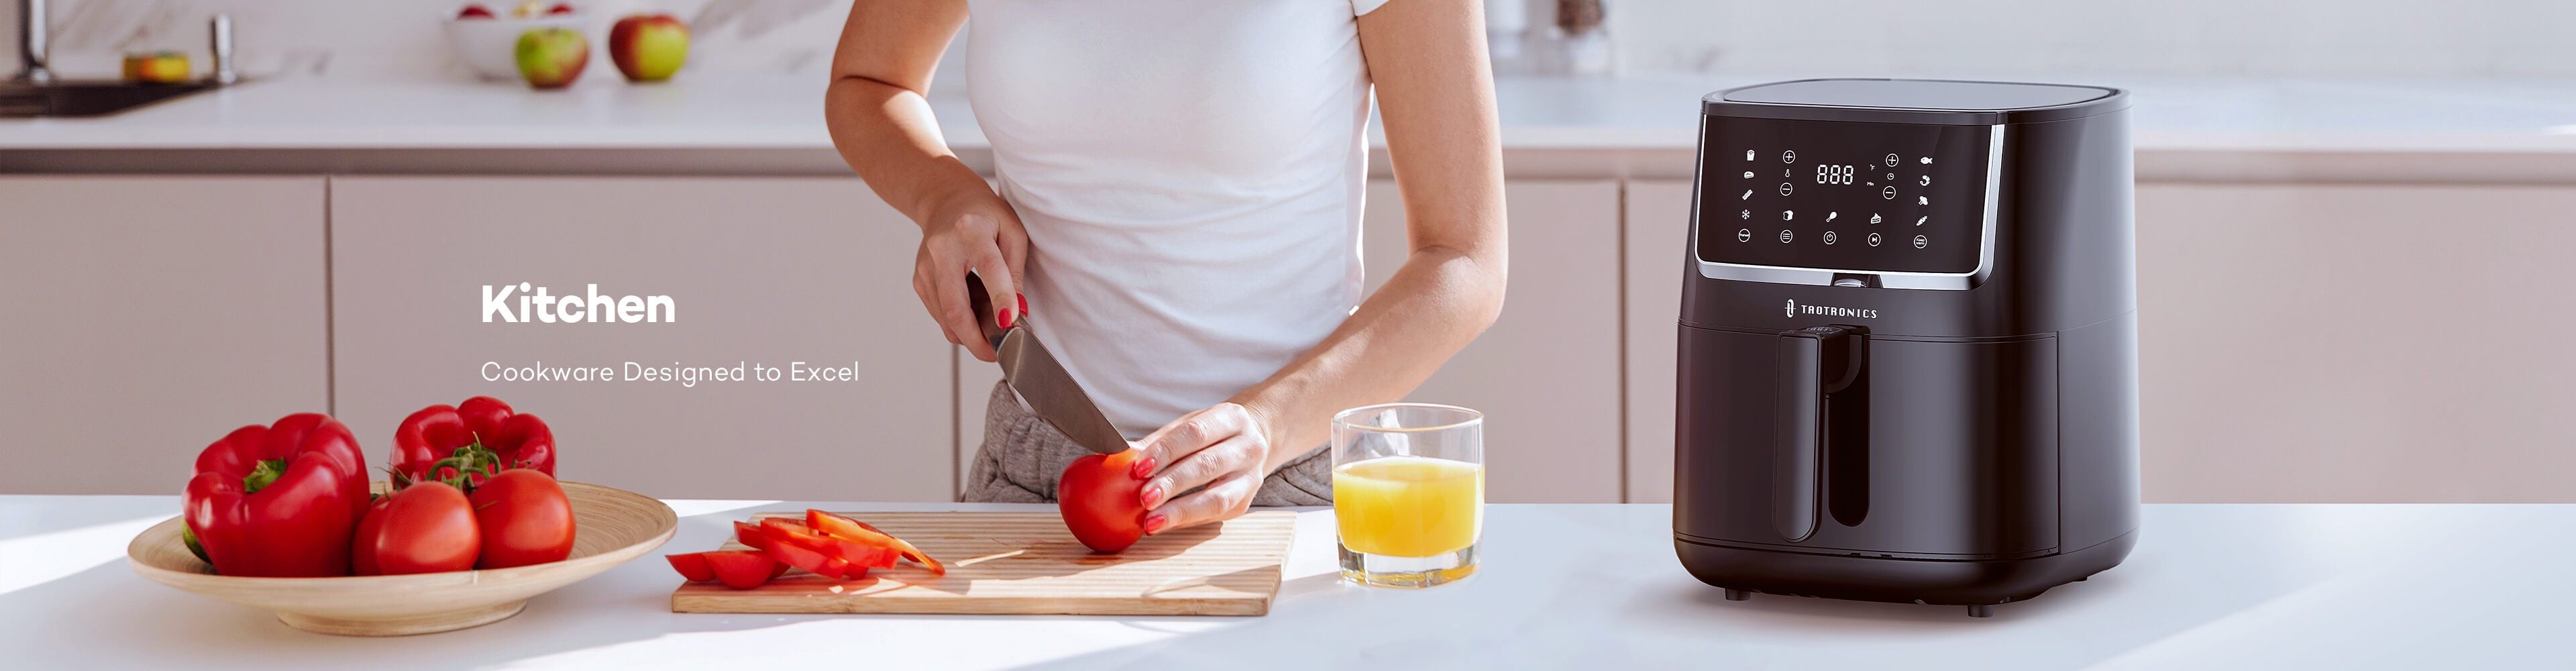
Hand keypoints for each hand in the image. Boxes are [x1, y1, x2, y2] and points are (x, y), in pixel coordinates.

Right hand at [909, 192, 1028, 361]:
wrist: (946, 201)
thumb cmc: (986, 216)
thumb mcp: (1012, 233)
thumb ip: (1016, 271)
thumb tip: (1019, 312)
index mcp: (971, 231)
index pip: (989, 269)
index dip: (1002, 298)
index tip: (1011, 323)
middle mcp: (942, 249)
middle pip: (955, 306)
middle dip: (976, 338)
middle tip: (996, 354)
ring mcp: (926, 267)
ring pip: (946, 317)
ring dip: (970, 332)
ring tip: (989, 324)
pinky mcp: (919, 280)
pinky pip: (940, 313)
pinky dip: (958, 321)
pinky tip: (973, 309)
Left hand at [1132, 402, 1274, 534]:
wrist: (1255, 443)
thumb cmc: (1212, 434)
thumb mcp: (1189, 426)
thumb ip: (1159, 442)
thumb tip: (1123, 457)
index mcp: (1232, 418)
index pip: (1195, 433)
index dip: (1166, 451)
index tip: (1139, 468)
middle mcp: (1249, 447)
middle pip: (1207, 466)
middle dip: (1172, 483)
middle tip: (1144, 498)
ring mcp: (1251, 478)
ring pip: (1217, 498)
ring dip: (1181, 511)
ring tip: (1152, 521)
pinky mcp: (1245, 503)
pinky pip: (1214, 515)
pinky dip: (1186, 521)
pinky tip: (1164, 524)